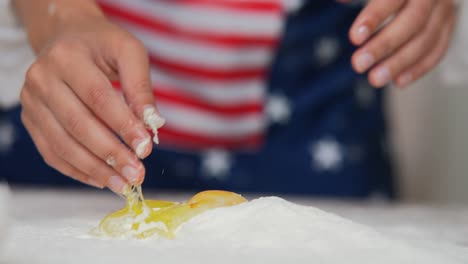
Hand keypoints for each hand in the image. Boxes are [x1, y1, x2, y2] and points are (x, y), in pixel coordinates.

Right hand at [19, 7, 159, 192]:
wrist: (67, 37)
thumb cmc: (102, 45)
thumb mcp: (129, 52)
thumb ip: (141, 86)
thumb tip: (152, 124)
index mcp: (68, 57)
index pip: (98, 98)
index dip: (122, 125)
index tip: (145, 148)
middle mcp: (42, 79)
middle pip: (78, 124)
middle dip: (111, 154)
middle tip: (137, 174)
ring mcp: (32, 102)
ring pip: (63, 145)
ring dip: (95, 170)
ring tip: (124, 184)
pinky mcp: (31, 120)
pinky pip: (52, 153)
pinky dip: (78, 171)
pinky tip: (103, 179)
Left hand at [345, 0, 455, 87]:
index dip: (374, 17)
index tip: (355, 38)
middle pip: (413, 21)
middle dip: (384, 45)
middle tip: (358, 64)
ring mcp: (442, 10)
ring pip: (426, 39)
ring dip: (399, 63)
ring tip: (375, 79)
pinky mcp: (447, 25)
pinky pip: (438, 49)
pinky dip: (419, 67)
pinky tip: (398, 81)